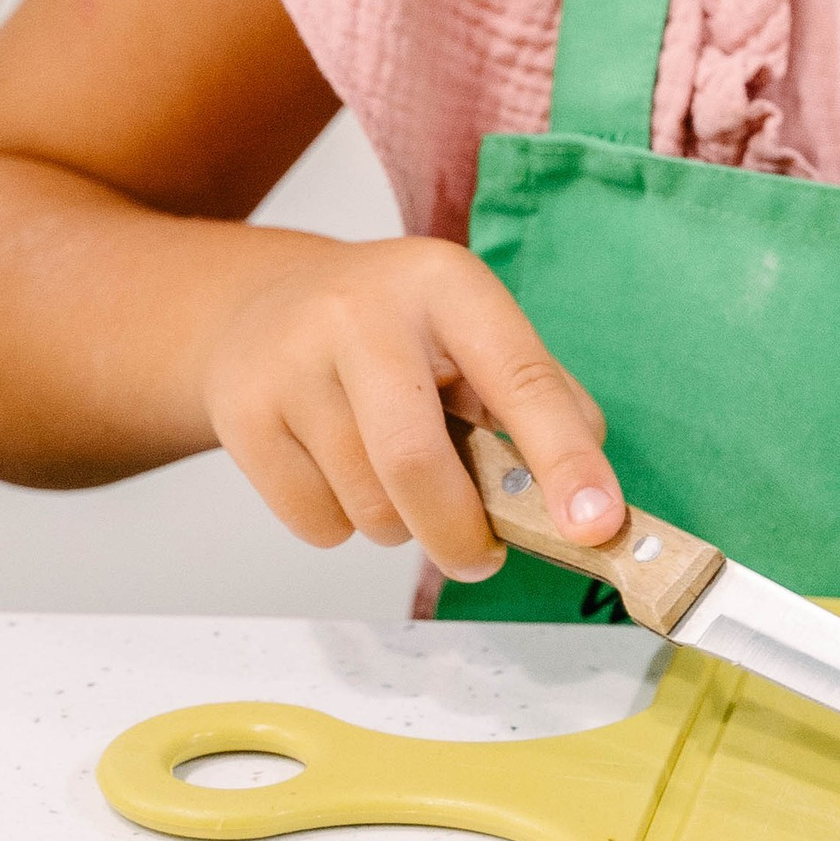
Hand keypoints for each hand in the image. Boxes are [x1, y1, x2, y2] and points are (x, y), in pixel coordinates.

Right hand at [201, 238, 623, 580]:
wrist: (264, 305)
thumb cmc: (395, 334)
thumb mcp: (475, 335)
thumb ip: (542, 405)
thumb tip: (588, 502)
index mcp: (445, 284)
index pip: (519, 380)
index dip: (564, 460)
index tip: (596, 524)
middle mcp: (362, 312)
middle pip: (416, 461)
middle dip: (460, 532)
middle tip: (480, 556)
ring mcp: (291, 361)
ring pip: (368, 504)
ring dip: (401, 525)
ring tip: (397, 480)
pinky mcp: (243, 413)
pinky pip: (317, 522)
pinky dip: (345, 526)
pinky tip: (341, 475)